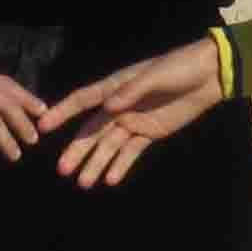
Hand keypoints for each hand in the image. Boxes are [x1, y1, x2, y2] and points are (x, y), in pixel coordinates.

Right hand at [46, 40, 227, 188]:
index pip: (83, 101)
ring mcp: (133, 120)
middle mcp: (119, 105)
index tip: (43, 126)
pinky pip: (131, 151)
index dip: (62, 113)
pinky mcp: (149, 132)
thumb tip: (107, 107)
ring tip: (84, 183)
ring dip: (96, 164)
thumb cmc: (179, 67)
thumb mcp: (156, 75)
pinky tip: (110, 180)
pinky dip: (120, 165)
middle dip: (77, 150)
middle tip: (62, 170)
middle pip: (92, 131)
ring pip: (109, 146)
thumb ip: (131, 91)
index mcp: (116, 87)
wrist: (208, 76)